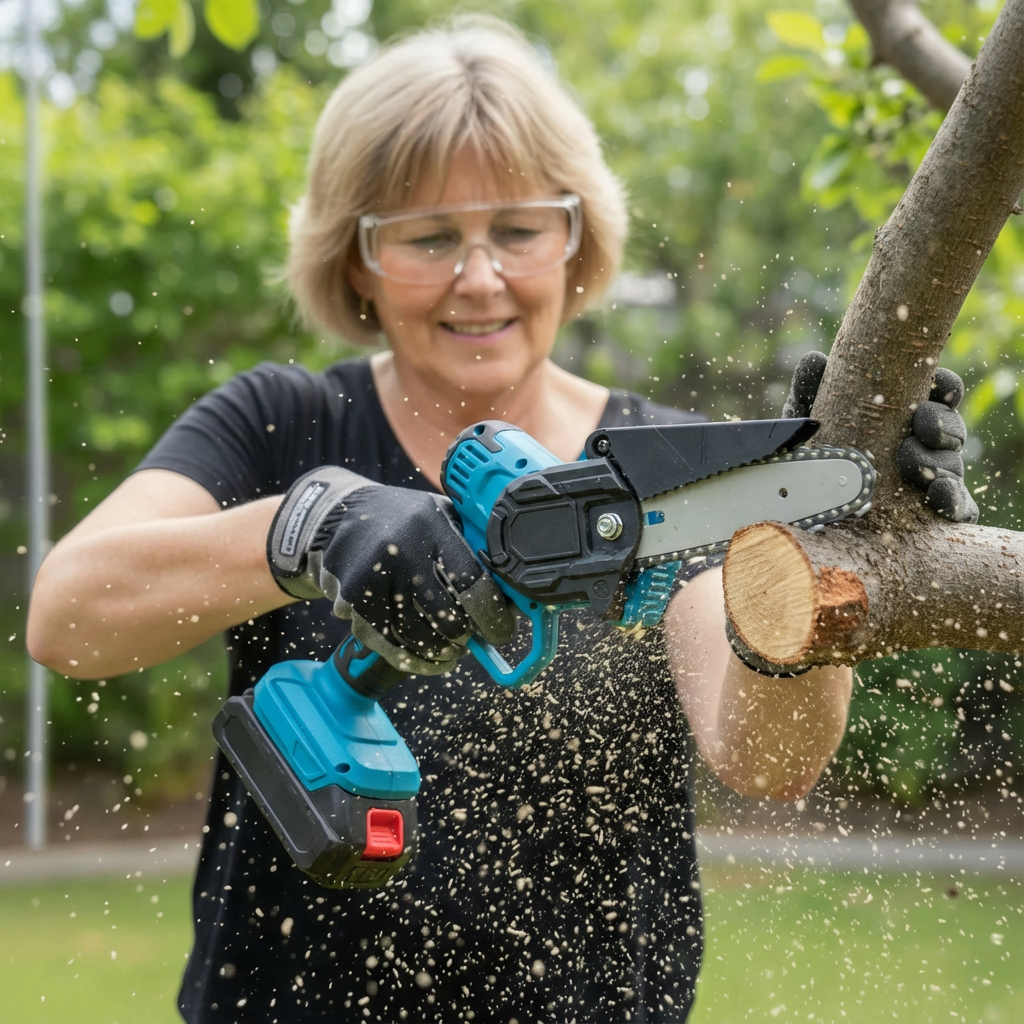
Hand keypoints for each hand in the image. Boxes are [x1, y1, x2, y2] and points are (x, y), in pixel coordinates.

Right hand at [268, 467, 513, 673]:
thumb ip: (473, 547)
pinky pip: (390, 647)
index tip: (501, 631)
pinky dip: (414, 660)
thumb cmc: (402, 520)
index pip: (472, 583)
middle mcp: (401, 553)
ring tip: (452, 650)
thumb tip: (511, 594)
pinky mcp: (352, 605)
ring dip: (442, 653)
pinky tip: (428, 659)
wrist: (336, 517)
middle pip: (447, 618)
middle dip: (466, 636)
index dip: (493, 617)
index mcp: (432, 529)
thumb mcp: (441, 517)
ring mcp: (373, 581)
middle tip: (473, 639)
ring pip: (419, 639)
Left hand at [782, 355, 976, 522]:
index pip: (941, 392)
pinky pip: (958, 508)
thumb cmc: (814, 452)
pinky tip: (938, 494)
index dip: (944, 388)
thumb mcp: (807, 421)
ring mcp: (933, 479)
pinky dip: (953, 500)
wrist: (803, 506)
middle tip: (921, 425)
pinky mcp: (934, 513)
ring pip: (953, 465)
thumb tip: (815, 360)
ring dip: (938, 462)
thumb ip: (811, 391)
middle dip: (941, 424)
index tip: (937, 388)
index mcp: (906, 413)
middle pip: (951, 427)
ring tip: (912, 464)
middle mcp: (926, 443)